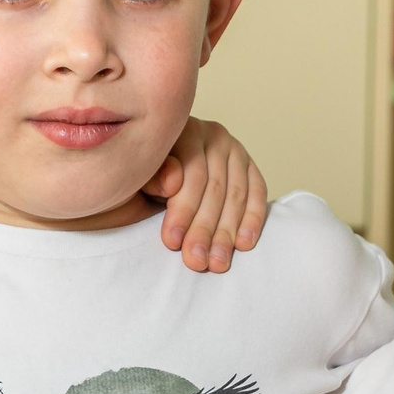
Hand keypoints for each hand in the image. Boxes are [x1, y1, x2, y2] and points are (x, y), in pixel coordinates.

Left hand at [144, 117, 267, 272]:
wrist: (152, 170)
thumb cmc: (140, 174)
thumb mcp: (136, 174)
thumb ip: (153, 176)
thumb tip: (173, 181)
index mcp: (181, 130)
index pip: (190, 174)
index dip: (182, 210)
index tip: (172, 242)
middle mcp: (212, 134)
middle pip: (214, 188)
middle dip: (204, 229)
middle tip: (197, 261)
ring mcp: (234, 149)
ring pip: (236, 194)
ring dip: (227, 232)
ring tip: (217, 262)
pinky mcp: (248, 166)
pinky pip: (256, 192)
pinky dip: (252, 219)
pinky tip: (243, 245)